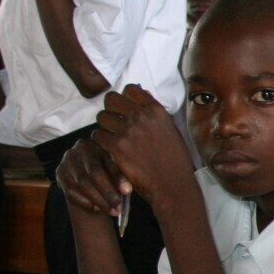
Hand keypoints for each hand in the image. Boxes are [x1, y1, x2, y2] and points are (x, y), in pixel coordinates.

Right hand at [57, 136, 128, 220]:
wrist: (90, 172)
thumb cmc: (111, 170)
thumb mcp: (118, 166)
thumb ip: (122, 173)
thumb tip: (127, 190)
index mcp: (99, 143)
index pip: (108, 161)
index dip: (118, 177)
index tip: (128, 192)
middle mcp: (80, 149)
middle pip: (94, 173)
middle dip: (108, 193)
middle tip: (119, 207)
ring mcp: (68, 160)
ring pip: (83, 184)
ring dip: (99, 201)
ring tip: (113, 211)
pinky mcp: (60, 173)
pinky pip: (71, 192)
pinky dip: (86, 203)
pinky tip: (98, 209)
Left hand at [91, 85, 196, 204]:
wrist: (172, 184)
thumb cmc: (175, 160)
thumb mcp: (171, 130)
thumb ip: (155, 113)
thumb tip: (142, 93)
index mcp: (157, 111)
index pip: (131, 90)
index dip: (125, 98)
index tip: (125, 107)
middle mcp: (142, 117)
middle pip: (111, 99)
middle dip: (111, 109)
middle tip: (114, 120)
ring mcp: (128, 131)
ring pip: (102, 117)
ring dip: (105, 126)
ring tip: (112, 136)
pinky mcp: (116, 147)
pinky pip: (98, 135)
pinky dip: (102, 141)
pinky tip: (110, 148)